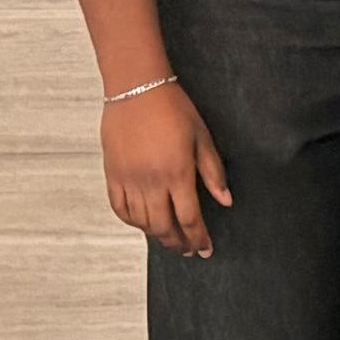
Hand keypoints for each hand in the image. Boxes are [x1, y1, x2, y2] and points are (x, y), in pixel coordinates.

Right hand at [105, 83, 230, 257]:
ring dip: (157, 235)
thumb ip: (213, 172)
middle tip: (189, 250)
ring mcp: (128, 180)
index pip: (190, 218)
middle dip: (179, 243)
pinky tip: (143, 223)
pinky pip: (119, 208)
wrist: (136, 89)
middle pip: (164, 226)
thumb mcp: (202, 138)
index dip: (199, 238)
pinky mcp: (112, 174)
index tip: (206, 249)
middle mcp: (151, 182)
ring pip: (141, 221)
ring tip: (170, 239)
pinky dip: (132, 221)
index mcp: (177, 174)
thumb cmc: (173, 109)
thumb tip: (226, 200)